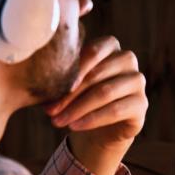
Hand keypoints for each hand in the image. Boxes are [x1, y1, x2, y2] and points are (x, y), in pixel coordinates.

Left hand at [44, 36, 147, 174]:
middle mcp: (128, 61)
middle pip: (98, 74)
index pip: (96, 50)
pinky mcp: (141, 105)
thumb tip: (34, 69)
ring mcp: (138, 82)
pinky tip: (74, 127)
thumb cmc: (79, 97)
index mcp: (111, 47)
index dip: (77, 66)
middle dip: (71, 94)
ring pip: (106, 92)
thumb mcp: (68, 82)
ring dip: (78, 108)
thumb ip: (60, 71)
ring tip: (57, 121)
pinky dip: (92, 119)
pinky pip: (116, 111)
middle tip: (49, 109)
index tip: (54, 83)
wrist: (99, 126)